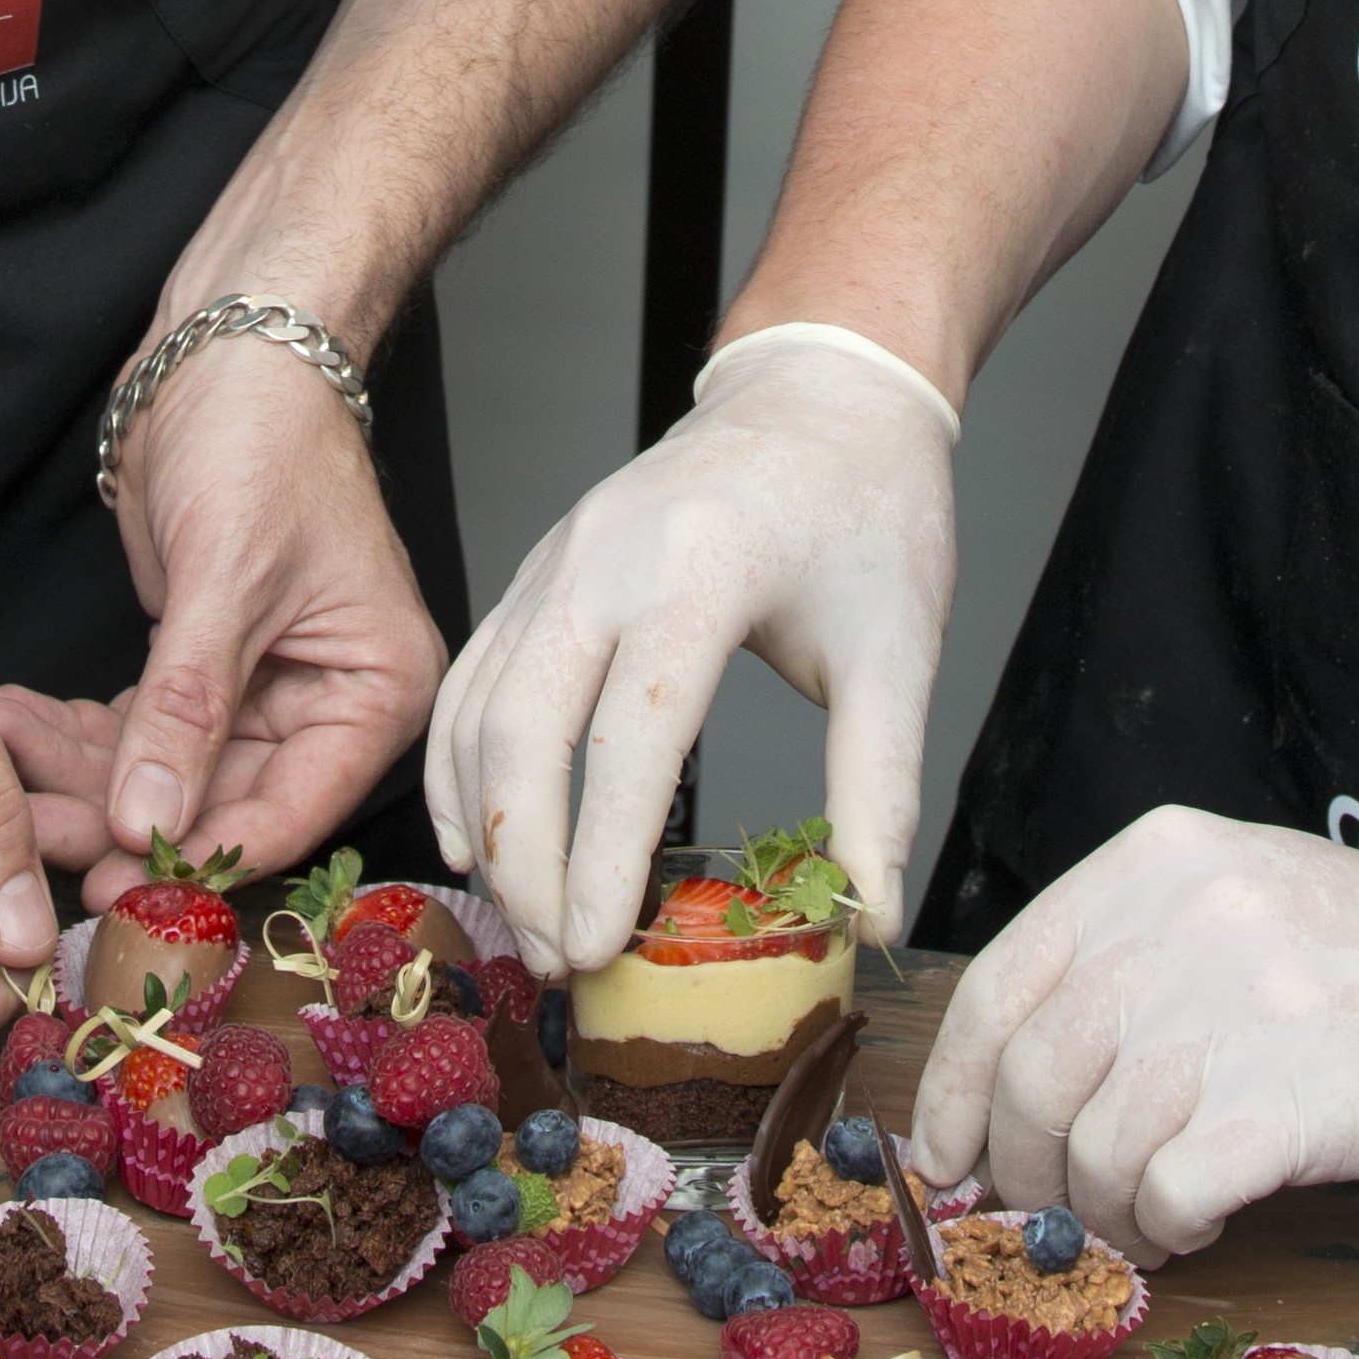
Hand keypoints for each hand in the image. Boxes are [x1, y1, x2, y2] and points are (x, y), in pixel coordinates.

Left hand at [28, 327, 442, 887]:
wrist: (229, 345)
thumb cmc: (268, 433)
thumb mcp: (229, 573)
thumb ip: (188, 705)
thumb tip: (147, 820)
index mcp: (374, 692)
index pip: (288, 810)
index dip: (201, 853)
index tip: (117, 884)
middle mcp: (322, 705)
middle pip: (216, 805)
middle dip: (118, 819)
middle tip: (26, 836)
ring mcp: (254, 692)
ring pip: (161, 778)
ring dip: (77, 781)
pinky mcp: (192, 671)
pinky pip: (130, 733)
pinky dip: (70, 736)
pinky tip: (9, 726)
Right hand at [425, 324, 959, 969]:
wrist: (823, 395)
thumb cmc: (869, 510)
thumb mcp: (899, 647)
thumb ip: (879, 787)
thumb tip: (875, 915)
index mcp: (702, 568)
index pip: (630, 737)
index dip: (601, 856)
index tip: (597, 950)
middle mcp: (608, 555)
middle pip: (527, 728)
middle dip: (529, 861)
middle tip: (559, 963)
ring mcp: (560, 554)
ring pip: (482, 706)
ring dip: (490, 824)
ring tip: (526, 924)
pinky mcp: (542, 565)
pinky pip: (474, 672)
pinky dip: (458, 762)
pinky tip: (476, 836)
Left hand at [910, 810, 1358, 1256]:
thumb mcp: (1231, 902)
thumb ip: (1123, 962)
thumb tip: (1003, 1085)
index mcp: (1154, 861)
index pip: (1000, 985)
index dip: (955, 1089)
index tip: (949, 1155)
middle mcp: (1184, 917)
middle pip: (1034, 1077)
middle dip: (1027, 1170)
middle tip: (1059, 1210)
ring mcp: (1240, 1003)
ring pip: (1095, 1148)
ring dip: (1104, 1212)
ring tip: (1147, 1219)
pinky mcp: (1294, 1097)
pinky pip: (1169, 1192)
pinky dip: (1167, 1228)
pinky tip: (1204, 1218)